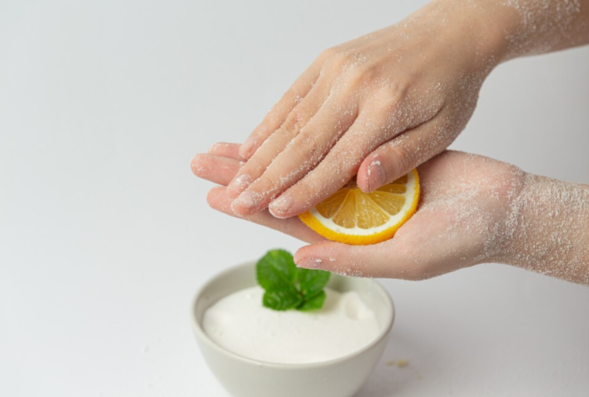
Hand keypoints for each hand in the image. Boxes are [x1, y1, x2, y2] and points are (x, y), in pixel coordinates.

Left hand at [192, 144, 527, 279]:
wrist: (499, 206)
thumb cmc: (460, 240)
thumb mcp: (405, 258)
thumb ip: (352, 257)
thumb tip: (301, 257)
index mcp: (346, 236)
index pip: (286, 223)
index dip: (251, 209)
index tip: (217, 195)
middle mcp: (345, 210)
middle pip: (284, 192)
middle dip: (244, 178)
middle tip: (206, 163)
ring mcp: (357, 182)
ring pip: (301, 166)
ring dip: (268, 156)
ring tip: (231, 146)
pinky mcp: (374, 157)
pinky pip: (331, 146)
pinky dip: (307, 139)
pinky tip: (284, 132)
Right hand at [226, 1, 505, 219]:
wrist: (449, 33)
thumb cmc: (450, 87)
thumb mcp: (443, 130)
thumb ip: (401, 157)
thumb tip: (362, 184)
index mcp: (385, 110)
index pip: (336, 161)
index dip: (304, 191)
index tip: (276, 212)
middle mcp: (354, 87)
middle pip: (302, 143)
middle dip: (267, 178)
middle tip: (238, 202)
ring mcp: (337, 70)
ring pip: (289, 122)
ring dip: (259, 155)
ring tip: (236, 182)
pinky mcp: (327, 62)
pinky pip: (291, 97)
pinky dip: (267, 124)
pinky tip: (250, 146)